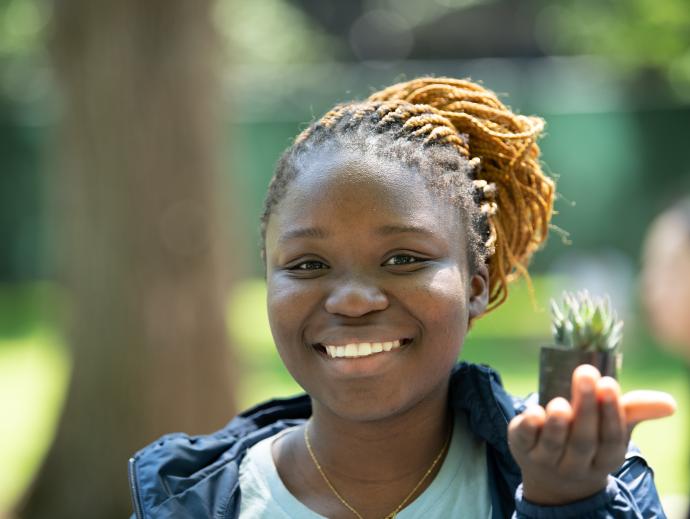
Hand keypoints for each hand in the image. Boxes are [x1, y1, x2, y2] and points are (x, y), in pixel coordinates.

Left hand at [508, 364, 675, 505]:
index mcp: (604, 459)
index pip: (611, 440)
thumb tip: (669, 403)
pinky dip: (528, 427)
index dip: (611, 413)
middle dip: (586, 408)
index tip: (609, 383)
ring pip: (553, 444)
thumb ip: (634, 410)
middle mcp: (576, 464)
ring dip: (558, 423)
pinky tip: (533, 411)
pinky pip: (524, 440)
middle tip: (586, 374)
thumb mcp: (612, 427)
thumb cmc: (590, 440)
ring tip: (560, 402)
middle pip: (583, 440)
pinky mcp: (520, 450)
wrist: (552, 476)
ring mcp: (546, 460)